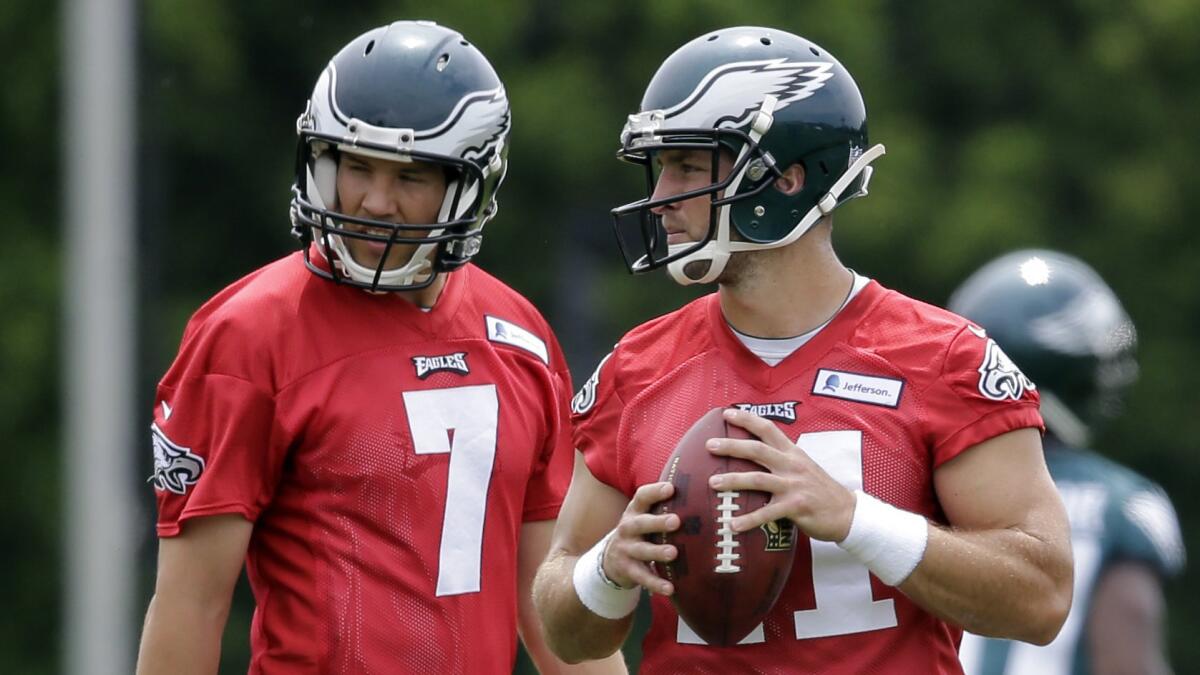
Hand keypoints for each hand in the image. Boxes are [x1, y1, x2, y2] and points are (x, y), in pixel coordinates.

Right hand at [601, 481, 679, 594]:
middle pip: (641, 523)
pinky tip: (670, 588)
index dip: (655, 491)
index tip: (671, 488)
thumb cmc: (639, 533)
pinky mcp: (627, 569)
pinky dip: (655, 583)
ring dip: (657, 552)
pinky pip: (642, 577)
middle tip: (676, 521)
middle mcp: (627, 528)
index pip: (642, 497)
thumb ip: (662, 507)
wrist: (611, 559)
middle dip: (657, 522)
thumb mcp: (643, 517)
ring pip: (642, 551)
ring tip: (673, 553)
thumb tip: (698, 491)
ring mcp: (626, 549)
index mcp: (634, 511)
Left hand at [706, 408, 856, 542]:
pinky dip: (749, 519)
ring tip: (712, 483)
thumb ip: (782, 458)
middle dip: (731, 446)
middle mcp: (792, 465)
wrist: (847, 512)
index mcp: (792, 452)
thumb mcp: (803, 465)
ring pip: (758, 479)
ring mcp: (794, 485)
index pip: (768, 428)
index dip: (747, 419)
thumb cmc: (819, 489)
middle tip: (709, 445)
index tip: (727, 413)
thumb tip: (755, 453)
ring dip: (733, 480)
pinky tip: (733, 524)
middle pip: (757, 450)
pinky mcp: (796, 507)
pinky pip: (767, 513)